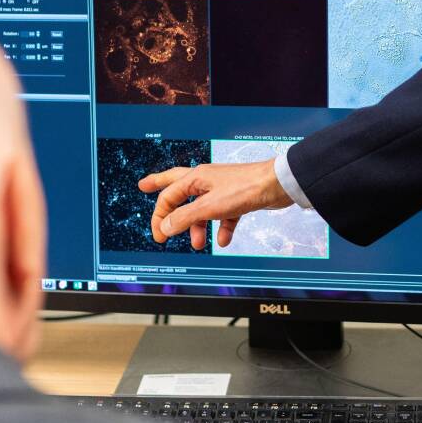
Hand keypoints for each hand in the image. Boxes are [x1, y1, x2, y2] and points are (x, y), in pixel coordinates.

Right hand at [139, 159, 292, 249]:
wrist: (277, 185)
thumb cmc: (245, 188)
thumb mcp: (209, 207)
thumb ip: (184, 218)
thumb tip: (165, 226)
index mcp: (195, 178)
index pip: (168, 196)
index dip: (160, 216)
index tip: (158, 235)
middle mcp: (206, 181)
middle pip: (177, 187)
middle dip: (160, 189)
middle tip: (144, 186)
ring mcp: (221, 190)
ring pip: (201, 208)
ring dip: (197, 227)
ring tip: (197, 244)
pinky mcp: (236, 199)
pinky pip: (222, 216)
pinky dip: (221, 229)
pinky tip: (222, 240)